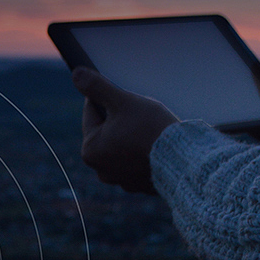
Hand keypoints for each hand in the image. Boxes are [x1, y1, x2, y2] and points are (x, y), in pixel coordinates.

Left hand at [75, 67, 178, 194]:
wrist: (184, 160)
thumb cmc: (151, 129)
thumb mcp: (122, 102)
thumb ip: (97, 87)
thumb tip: (76, 74)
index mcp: (90, 150)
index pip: (92, 112)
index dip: (107, 97)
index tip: (122, 94)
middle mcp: (100, 169)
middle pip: (107, 131)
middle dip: (121, 119)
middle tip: (141, 115)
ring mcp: (120, 180)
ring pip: (122, 146)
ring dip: (132, 136)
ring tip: (151, 132)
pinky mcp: (139, 185)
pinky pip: (138, 161)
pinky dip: (144, 152)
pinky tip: (157, 147)